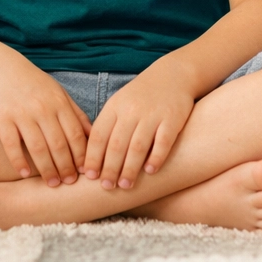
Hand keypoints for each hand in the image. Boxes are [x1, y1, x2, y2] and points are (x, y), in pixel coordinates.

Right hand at [0, 55, 91, 186]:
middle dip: (66, 167)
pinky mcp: (2, 118)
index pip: (75, 134)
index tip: (85, 173)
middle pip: (59, 144)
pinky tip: (25, 174)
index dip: (81, 156)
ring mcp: (21, 113)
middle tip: (69, 183)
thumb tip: (93, 136)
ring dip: (47, 169)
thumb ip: (75, 113)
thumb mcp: (58, 93)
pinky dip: (19, 162)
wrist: (1, 67)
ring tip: (52, 184)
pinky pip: (12, 145)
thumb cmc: (34, 84)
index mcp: (58, 102)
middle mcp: (42, 108)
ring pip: (38, 148)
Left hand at [82, 60, 194, 189]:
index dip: (92, 157)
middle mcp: (131, 110)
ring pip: (137, 146)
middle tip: (106, 187)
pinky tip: (150, 171)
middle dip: (109, 169)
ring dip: (130, 169)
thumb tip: (91, 159)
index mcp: (115, 106)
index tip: (89, 176)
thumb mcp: (119, 104)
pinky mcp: (172, 119)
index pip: (98, 135)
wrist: (172, 75)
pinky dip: (155, 158)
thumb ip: (107, 126)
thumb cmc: (140, 96)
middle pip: (116, 144)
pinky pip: (162, 142)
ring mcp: (152, 114)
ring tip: (125, 185)